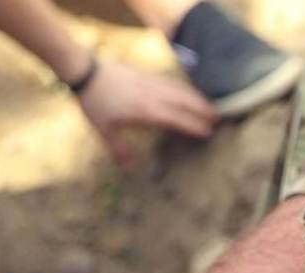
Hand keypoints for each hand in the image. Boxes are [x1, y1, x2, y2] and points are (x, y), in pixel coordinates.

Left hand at [77, 60, 216, 165]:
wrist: (87, 71)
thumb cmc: (95, 102)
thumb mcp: (104, 130)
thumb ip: (119, 149)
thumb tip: (129, 168)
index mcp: (146, 111)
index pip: (177, 119)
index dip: (193, 126)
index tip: (207, 132)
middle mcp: (153, 96)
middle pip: (185, 102)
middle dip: (202, 110)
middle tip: (218, 118)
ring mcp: (152, 82)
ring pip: (181, 90)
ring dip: (197, 98)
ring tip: (210, 105)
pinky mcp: (148, 74)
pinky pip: (172, 82)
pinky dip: (185, 88)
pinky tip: (188, 92)